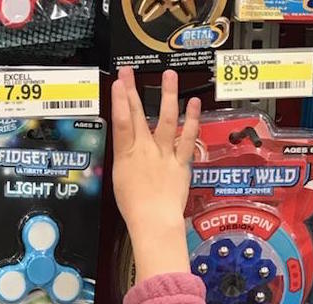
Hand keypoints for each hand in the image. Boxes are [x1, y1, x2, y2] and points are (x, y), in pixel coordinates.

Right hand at [110, 67, 200, 283]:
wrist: (154, 222)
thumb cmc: (135, 207)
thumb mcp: (120, 180)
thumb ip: (125, 158)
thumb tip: (127, 145)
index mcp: (126, 156)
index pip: (121, 122)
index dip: (119, 100)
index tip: (119, 82)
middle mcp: (145, 151)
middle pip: (137, 116)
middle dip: (132, 91)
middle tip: (129, 72)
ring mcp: (164, 155)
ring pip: (165, 120)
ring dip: (167, 96)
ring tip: (169, 76)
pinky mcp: (180, 163)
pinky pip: (187, 138)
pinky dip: (191, 120)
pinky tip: (193, 103)